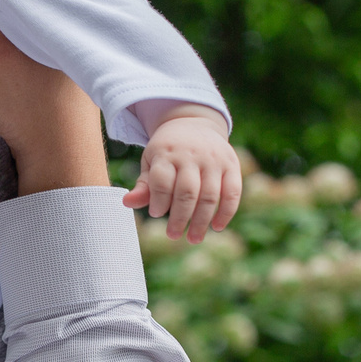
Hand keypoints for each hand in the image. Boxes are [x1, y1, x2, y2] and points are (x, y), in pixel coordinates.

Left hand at [125, 109, 241, 241]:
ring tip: (193, 238)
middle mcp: (192, 155)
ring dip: (201, 221)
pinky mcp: (231, 165)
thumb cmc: (167, 150)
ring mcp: (214, 160)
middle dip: (179, 218)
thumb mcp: (151, 161)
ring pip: (210, 195)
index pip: (162, 181)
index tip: (155, 214)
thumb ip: (144, 185)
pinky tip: (216, 227)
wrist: (193, 123)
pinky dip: (226, 212)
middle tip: (172, 235)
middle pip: (187, 192)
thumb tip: (127, 203)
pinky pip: (233, 192)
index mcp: (167, 153)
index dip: (158, 201)